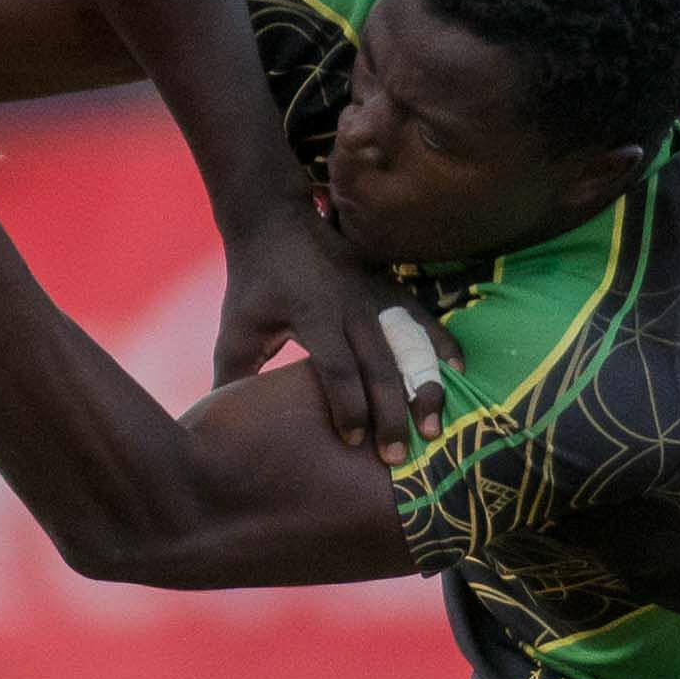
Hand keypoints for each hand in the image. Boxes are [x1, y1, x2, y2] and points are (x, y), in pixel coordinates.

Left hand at [217, 205, 438, 464]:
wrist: (276, 220)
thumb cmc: (253, 283)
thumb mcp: (235, 329)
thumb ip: (233, 378)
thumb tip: (221, 428)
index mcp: (313, 315)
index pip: (337, 368)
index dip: (347, 407)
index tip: (352, 442)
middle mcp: (351, 305)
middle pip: (379, 366)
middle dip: (391, 414)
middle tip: (398, 458)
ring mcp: (376, 294)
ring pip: (408, 347)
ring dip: (423, 386)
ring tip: (435, 426)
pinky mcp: (389, 287)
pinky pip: (422, 318)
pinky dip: (442, 343)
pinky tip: (459, 372)